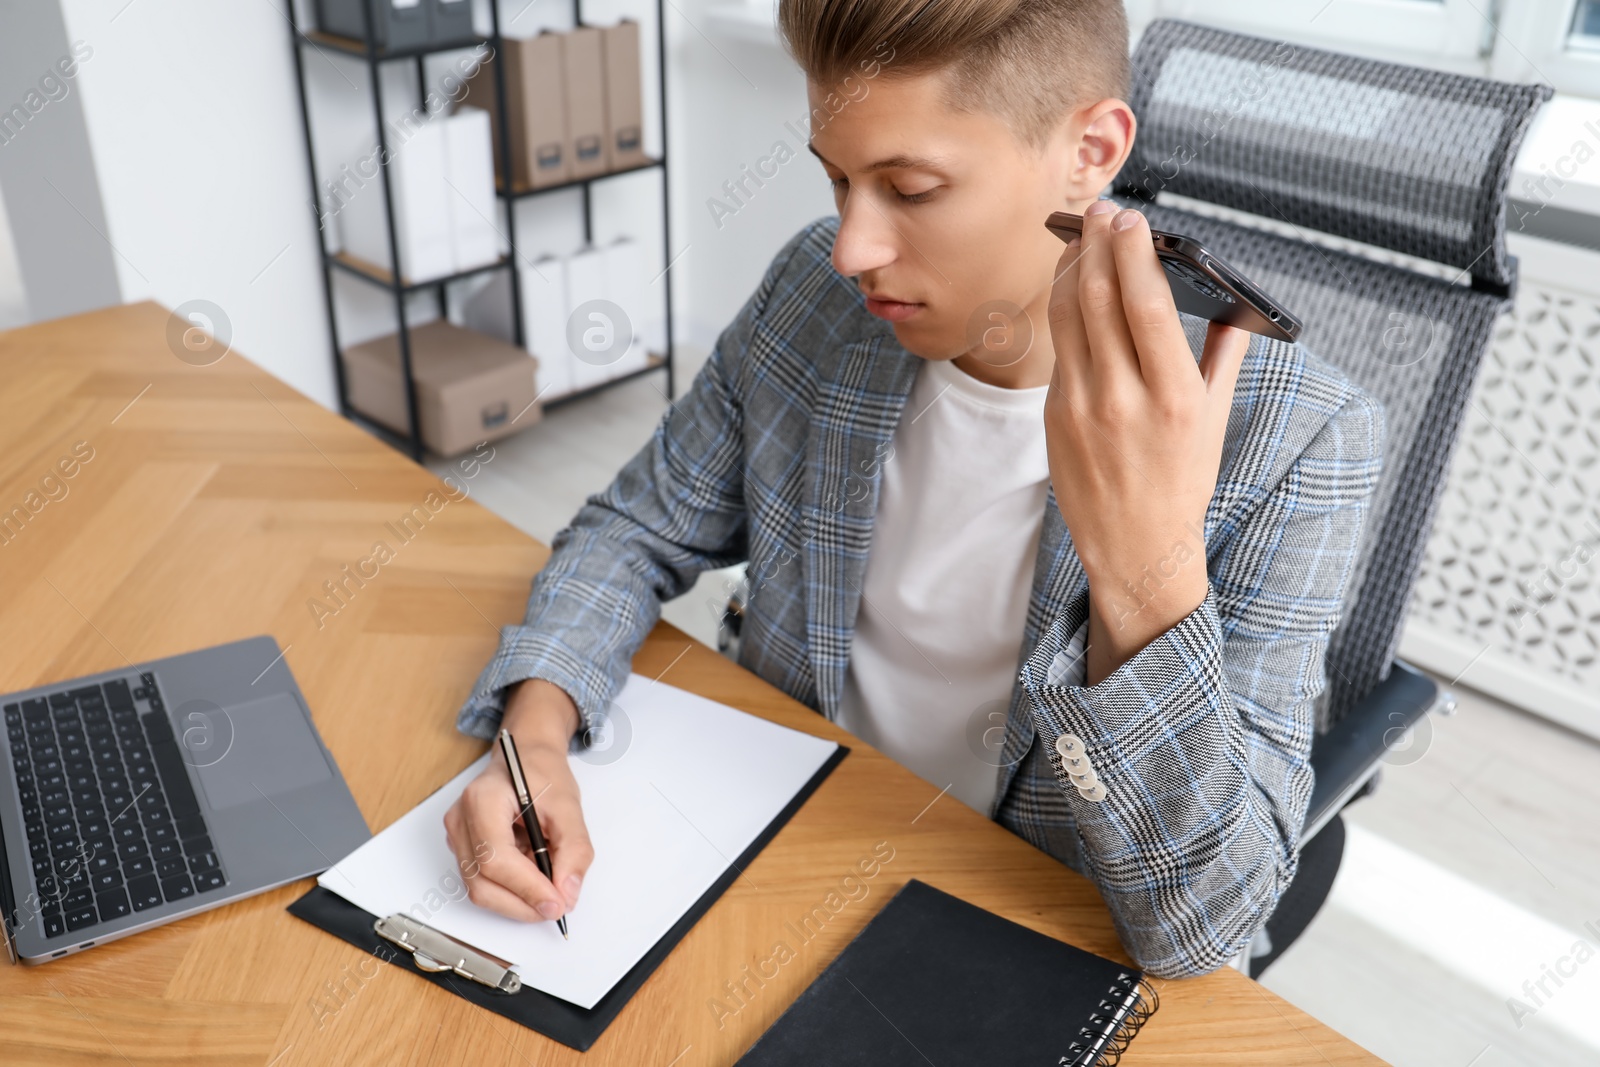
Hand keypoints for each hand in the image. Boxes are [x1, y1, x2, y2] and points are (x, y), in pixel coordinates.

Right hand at [442, 679, 593, 923]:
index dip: (527, 889)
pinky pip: (481, 881)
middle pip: (481, 882)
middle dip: (522, 903)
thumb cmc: (541, 772)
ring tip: (547, 884)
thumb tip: (567, 893)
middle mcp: (460, 819)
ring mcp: (456, 834)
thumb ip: (573, 850)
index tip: (557, 903)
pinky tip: (531, 874)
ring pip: (479, 888)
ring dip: (517, 899)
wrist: (524, 755)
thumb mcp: (568, 806)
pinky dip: (510, 889)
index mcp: (483, 799)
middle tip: (557, 905)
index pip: (495, 859)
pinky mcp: (462, 846)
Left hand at [1045, 199, 1249, 683]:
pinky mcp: (1054, 415)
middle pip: (1100, 301)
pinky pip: (1058, 346)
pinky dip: (1062, 307)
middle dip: (1097, 248)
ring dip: (1072, 268)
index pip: (1149, 307)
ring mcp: (1083, 407)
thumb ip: (1225, 358)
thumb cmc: (1180, 482)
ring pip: (1068, 317)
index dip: (1135, 256)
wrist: (1134, 546)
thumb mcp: (1215, 421)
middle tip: (1100, 212)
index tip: (1131, 221)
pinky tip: (1070, 283)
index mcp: (1175, 398)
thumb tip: (1235, 306)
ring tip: (1082, 237)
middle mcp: (1125, 400)